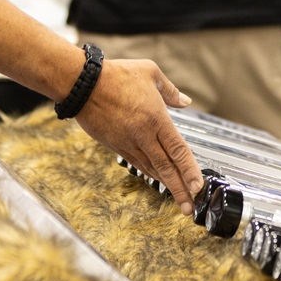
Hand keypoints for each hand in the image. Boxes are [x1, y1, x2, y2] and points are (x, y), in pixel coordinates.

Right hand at [74, 57, 202, 213]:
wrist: (81, 84)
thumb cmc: (117, 75)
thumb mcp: (150, 73)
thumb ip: (170, 91)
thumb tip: (185, 101)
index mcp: (156, 119)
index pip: (178, 150)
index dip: (189, 170)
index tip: (198, 187)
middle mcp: (143, 135)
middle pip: (166, 167)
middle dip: (180, 190)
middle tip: (190, 208)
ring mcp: (127, 142)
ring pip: (151, 168)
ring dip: (166, 185)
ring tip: (179, 201)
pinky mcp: (115, 145)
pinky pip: (136, 162)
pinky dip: (150, 173)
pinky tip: (158, 179)